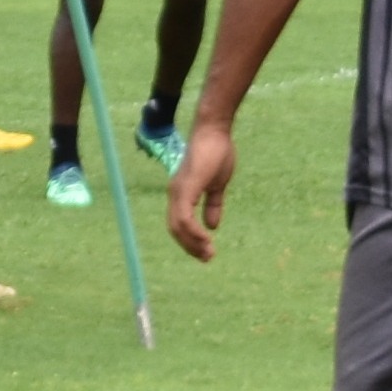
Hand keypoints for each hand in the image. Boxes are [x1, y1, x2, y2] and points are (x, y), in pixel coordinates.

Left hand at [166, 119, 236, 260]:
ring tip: (208, 253)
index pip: (179, 224)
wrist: (215, 132)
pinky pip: (184, 217)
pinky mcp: (185, 188)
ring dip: (192, 243)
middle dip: (190, 246)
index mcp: (181, 193)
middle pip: (175, 229)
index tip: (206, 252)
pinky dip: (193, 231)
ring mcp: (178, 191)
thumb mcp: (216, 185)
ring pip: (178, 226)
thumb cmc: (216, 153)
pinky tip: (207, 239)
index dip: (190, 240)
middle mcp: (175, 194)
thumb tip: (212, 225)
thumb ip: (213, 205)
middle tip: (207, 258)